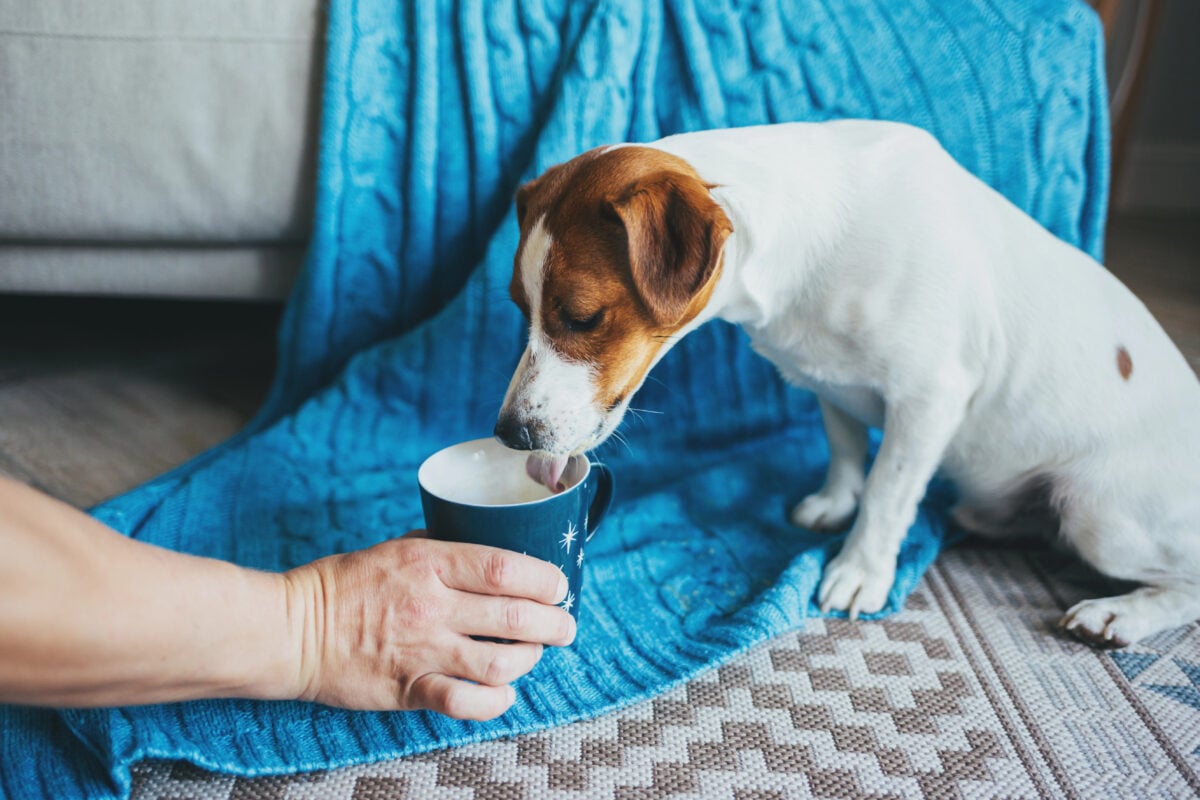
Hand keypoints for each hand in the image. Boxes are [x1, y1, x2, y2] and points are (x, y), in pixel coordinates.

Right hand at [283, 532, 575, 719]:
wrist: (292, 630)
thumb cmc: (340, 585)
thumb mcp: (393, 548)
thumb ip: (438, 546)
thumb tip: (479, 543)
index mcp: (429, 563)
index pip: (504, 568)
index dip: (544, 579)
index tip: (559, 586)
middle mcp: (431, 605)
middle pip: (514, 615)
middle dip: (554, 623)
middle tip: (565, 626)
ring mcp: (421, 650)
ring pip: (499, 661)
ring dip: (530, 659)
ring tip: (536, 654)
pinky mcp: (408, 689)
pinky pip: (465, 702)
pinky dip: (494, 701)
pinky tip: (503, 693)